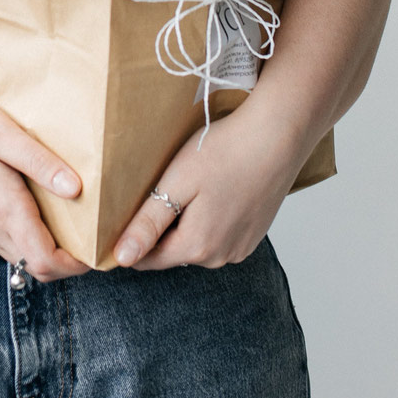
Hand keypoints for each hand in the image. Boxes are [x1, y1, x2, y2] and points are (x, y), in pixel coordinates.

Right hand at [0, 87, 91, 283]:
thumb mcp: (1, 132)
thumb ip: (40, 162)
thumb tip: (77, 189)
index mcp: (2, 208)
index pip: (46, 263)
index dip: (77, 264)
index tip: (97, 245)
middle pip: (36, 267)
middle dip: (68, 261)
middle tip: (90, 234)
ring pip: (19, 257)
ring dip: (46, 250)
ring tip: (69, 220)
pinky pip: (3, 242)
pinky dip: (25, 238)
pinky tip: (34, 209)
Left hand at [111, 99, 309, 270]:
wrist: (277, 138)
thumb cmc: (224, 152)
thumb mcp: (177, 182)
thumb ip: (149, 223)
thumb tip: (122, 258)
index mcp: (197, 246)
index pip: (148, 259)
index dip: (130, 241)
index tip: (120, 217)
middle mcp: (220, 257)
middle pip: (172, 252)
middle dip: (158, 230)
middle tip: (155, 190)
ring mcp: (240, 248)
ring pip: (196, 244)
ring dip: (184, 225)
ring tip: (184, 188)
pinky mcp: (253, 235)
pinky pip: (218, 236)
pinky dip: (208, 221)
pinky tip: (210, 192)